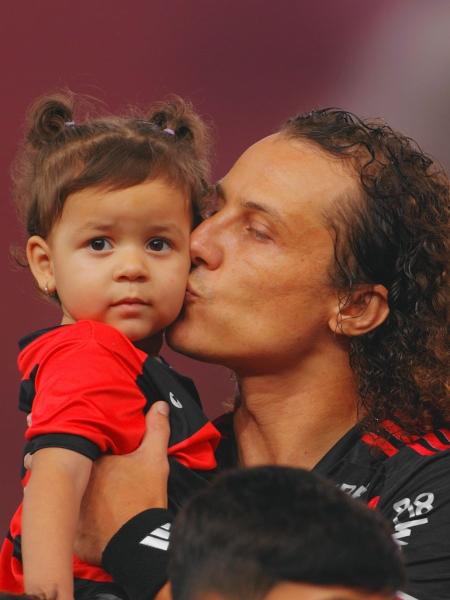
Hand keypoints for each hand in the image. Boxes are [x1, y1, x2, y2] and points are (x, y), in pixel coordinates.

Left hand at [74, 401, 169, 564]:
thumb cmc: (144, 497)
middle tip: (59, 464)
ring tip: (73, 491)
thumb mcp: (154, 460)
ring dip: (62, 494)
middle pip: (64, 471)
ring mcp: (71, 511)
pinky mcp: (72, 535)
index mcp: (92, 462)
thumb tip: (160, 405)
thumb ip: (156, 430)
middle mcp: (75, 484)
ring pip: (61, 498)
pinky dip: (72, 522)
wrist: (138, 542)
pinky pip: (67, 525)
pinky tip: (80, 519)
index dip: (79, 444)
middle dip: (59, 465)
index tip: (73, 438)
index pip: (78, 446)